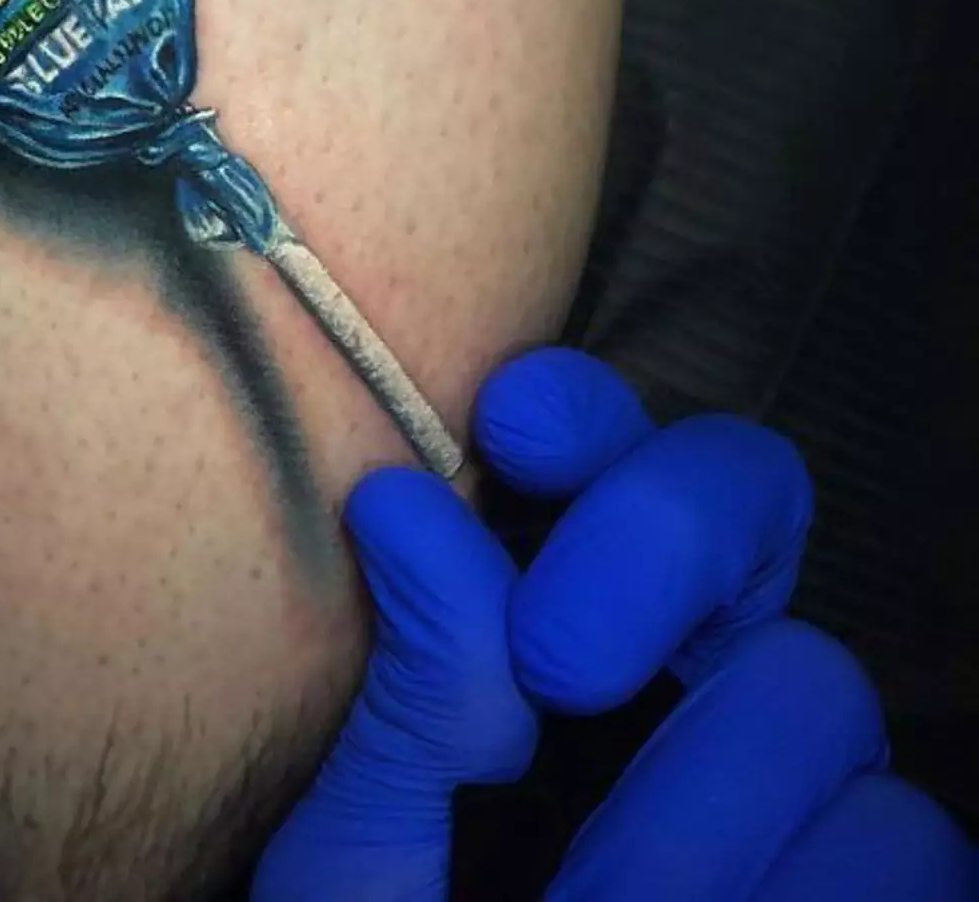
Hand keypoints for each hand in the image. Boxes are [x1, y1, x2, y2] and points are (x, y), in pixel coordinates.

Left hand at [253, 348, 975, 900]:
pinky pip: (899, 839)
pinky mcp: (870, 873)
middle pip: (745, 491)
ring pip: (813, 687)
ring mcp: (795, 772)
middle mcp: (688, 669)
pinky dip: (794, 895)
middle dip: (651, 542)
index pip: (609, 450)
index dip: (585, 409)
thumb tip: (402, 501)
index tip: (507, 428)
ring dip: (693, 808)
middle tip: (552, 666)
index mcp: (559, 621)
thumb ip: (403, 700)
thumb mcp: (363, 852)